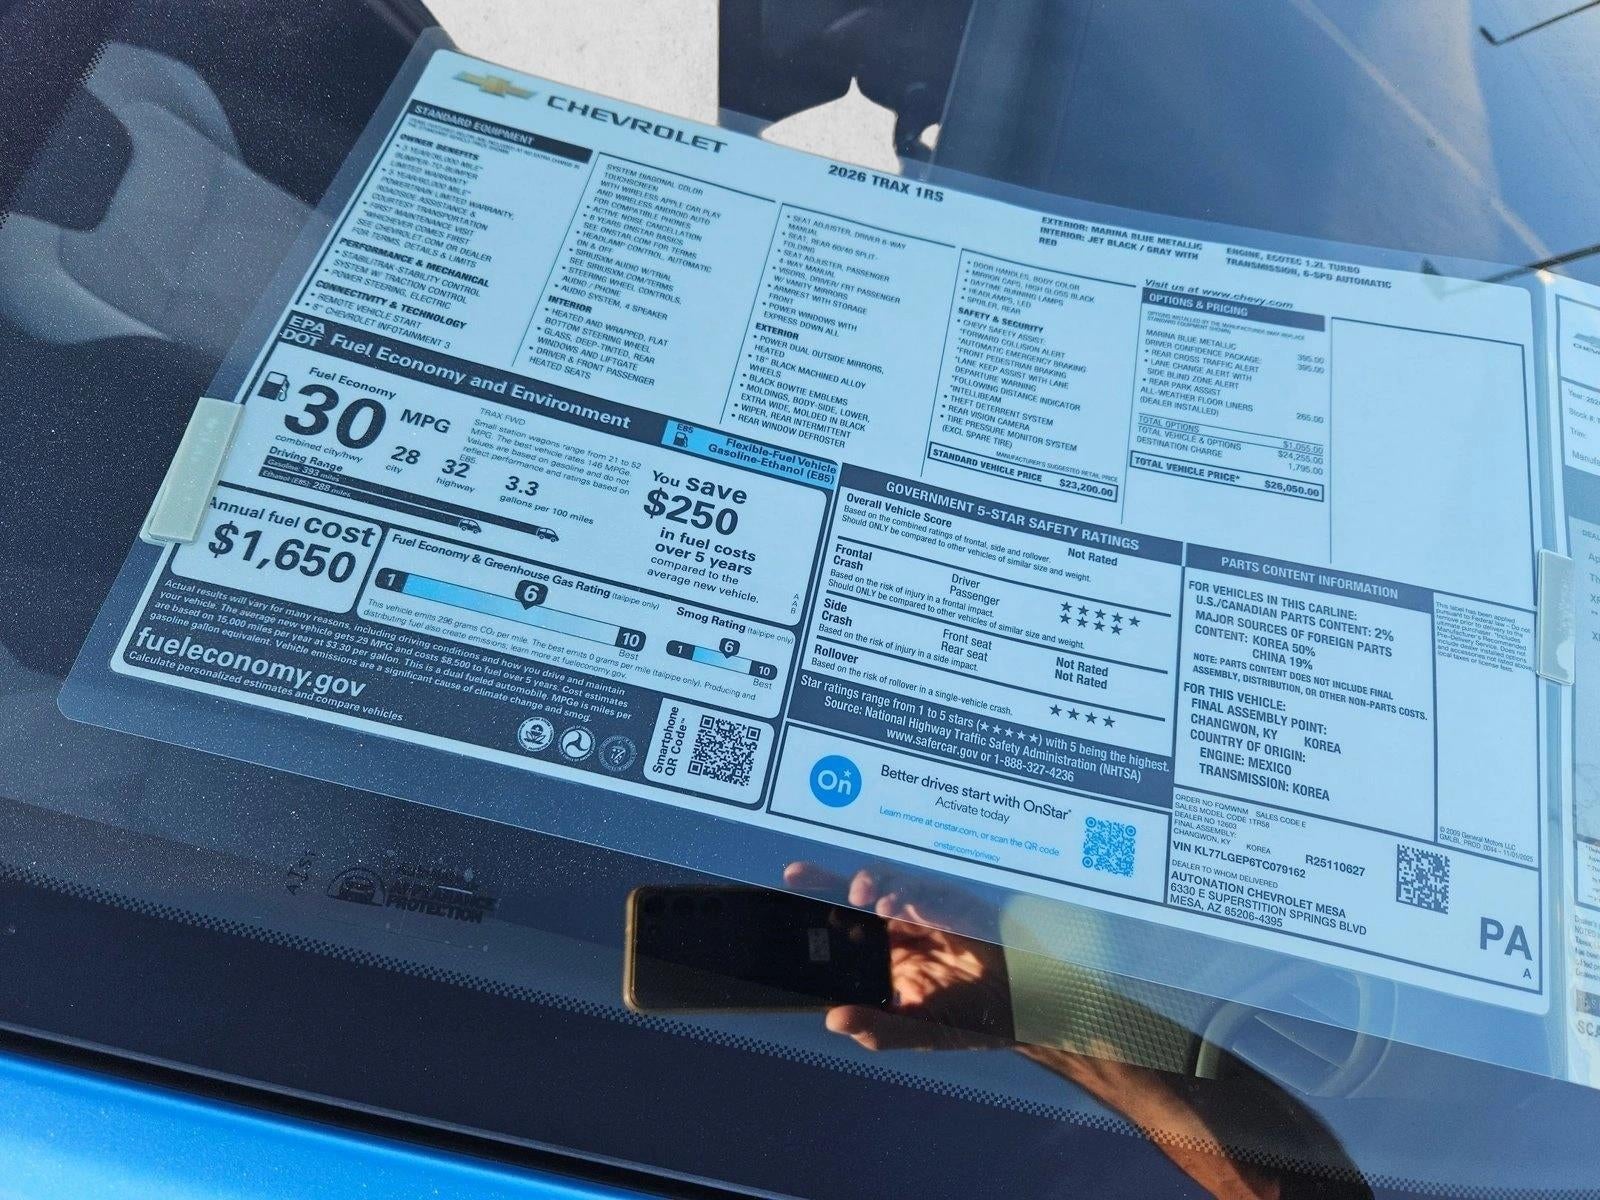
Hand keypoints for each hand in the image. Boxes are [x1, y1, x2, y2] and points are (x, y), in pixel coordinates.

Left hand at [783, 861, 1013, 1050]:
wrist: (1025, 1009)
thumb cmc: (970, 1018)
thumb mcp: (920, 1031)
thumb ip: (879, 1029)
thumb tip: (833, 1021)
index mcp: (884, 951)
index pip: (843, 921)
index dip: (815, 902)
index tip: (786, 888)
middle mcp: (900, 924)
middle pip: (858, 892)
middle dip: (830, 881)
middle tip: (801, 880)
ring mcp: (928, 910)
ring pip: (891, 883)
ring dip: (873, 884)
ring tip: (863, 897)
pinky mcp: (958, 905)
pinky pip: (935, 895)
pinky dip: (918, 898)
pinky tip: (904, 907)